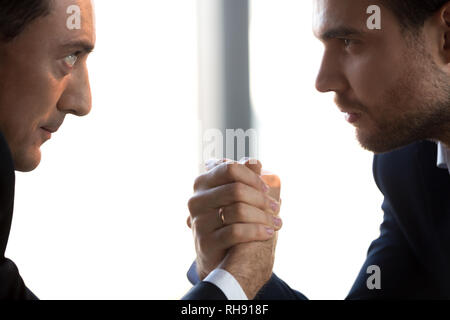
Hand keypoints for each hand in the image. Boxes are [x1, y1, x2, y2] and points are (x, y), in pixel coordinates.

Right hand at [187, 159, 281, 280]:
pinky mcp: (206, 242)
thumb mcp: (235, 197)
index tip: (266, 188)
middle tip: (277, 208)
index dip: (252, 177)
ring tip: (276, 222)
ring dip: (263, 216)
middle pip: (237, 189)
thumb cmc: (229, 220)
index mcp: (202, 183)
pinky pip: (236, 232)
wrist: (218, 258)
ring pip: (238, 210)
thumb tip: (255, 162)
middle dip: (262, 199)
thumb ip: (243, 178)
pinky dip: (257, 231)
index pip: (230, 169)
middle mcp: (197, 200)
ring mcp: (199, 221)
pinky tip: (268, 233)